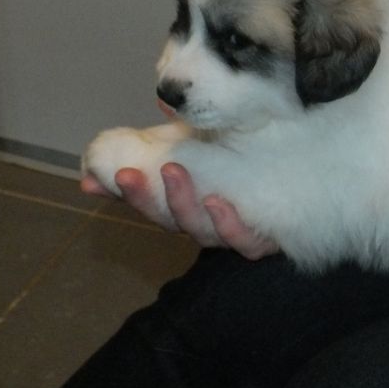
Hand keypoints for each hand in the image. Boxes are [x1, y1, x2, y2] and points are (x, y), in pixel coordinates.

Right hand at [81, 164, 279, 259]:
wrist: (296, 173)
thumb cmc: (235, 157)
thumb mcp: (188, 146)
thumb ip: (148, 149)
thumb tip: (92, 167)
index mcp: (182, 201)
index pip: (147, 202)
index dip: (123, 193)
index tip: (97, 178)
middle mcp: (202, 220)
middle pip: (167, 219)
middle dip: (145, 198)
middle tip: (129, 175)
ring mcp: (231, 231)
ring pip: (201, 230)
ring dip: (182, 204)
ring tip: (174, 172)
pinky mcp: (262, 238)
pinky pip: (244, 242)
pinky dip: (229, 226)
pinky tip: (218, 203)